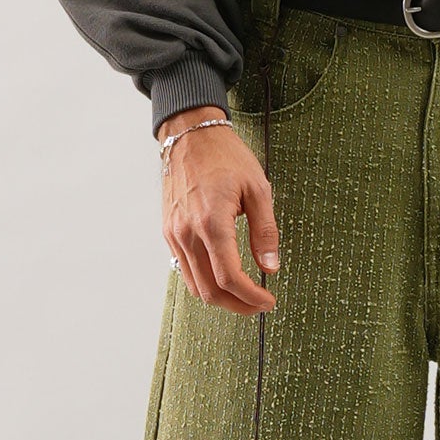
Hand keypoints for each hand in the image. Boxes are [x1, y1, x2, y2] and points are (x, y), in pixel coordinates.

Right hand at [159, 109, 279, 313]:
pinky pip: (183, 268)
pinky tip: (222, 276)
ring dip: (220, 297)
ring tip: (243, 295)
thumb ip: (265, 231)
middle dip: (237, 305)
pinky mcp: (169, 230)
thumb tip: (271, 267)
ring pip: (194, 285)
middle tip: (258, 304)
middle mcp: (187, 232)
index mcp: (212, 222)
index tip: (268, 300)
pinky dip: (203, 281)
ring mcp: (174, 233)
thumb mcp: (258, 189)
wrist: (191, 134)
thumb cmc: (226, 156)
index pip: (229, 277)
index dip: (251, 297)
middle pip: (209, 290)